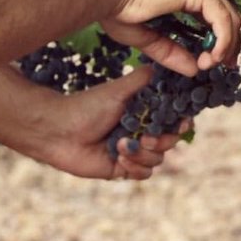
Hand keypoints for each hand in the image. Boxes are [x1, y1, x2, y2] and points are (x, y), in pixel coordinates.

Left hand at [18, 66, 190, 180]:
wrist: (60, 131)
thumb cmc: (88, 106)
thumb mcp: (119, 90)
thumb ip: (144, 79)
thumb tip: (167, 66)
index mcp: (143, 111)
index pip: (173, 118)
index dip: (180, 122)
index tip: (180, 123)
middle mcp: (141, 131)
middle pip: (171, 141)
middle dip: (161, 140)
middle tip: (145, 137)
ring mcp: (133, 151)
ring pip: (158, 159)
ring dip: (143, 154)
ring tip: (121, 146)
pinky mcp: (123, 169)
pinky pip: (144, 174)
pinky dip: (134, 167)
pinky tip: (118, 158)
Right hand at [101, 0, 240, 76]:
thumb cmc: (117, 9)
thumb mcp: (148, 38)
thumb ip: (171, 52)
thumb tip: (194, 69)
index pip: (215, 15)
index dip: (222, 39)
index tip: (217, 61)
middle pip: (228, 16)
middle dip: (230, 44)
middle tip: (226, 65)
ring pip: (229, 17)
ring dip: (226, 45)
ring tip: (212, 63)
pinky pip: (221, 19)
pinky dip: (222, 40)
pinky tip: (213, 56)